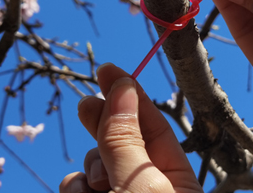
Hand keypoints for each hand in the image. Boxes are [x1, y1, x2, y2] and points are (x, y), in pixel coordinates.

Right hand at [59, 63, 201, 192]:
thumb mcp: (140, 185)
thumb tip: (122, 89)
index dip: (132, 96)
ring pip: (96, 164)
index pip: (155, 126)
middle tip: (87, 103)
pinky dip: (75, 189)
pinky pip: (78, 188)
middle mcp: (149, 188)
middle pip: (123, 139)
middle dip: (104, 120)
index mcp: (178, 180)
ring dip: (90, 166)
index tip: (108, 71)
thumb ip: (125, 141)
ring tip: (96, 183)